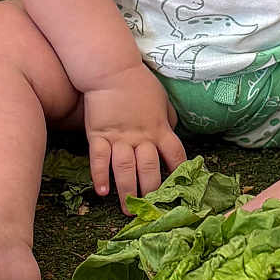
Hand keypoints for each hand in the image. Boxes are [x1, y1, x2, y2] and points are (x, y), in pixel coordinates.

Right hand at [83, 64, 186, 208]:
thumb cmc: (140, 83)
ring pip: (124, 169)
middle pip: (149, 169)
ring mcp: (119, 137)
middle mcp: (142, 137)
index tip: (181, 188)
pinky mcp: (98, 135)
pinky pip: (99, 159)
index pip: (175, 155)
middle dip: (151, 191)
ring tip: (127, 209)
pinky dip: (99, 176)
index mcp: (160, 128)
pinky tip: (102, 191)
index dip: (179, 173)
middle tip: (150, 209)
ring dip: (126, 191)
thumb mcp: (163, 100)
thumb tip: (172, 132)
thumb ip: (168, 120)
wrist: (112, 69)